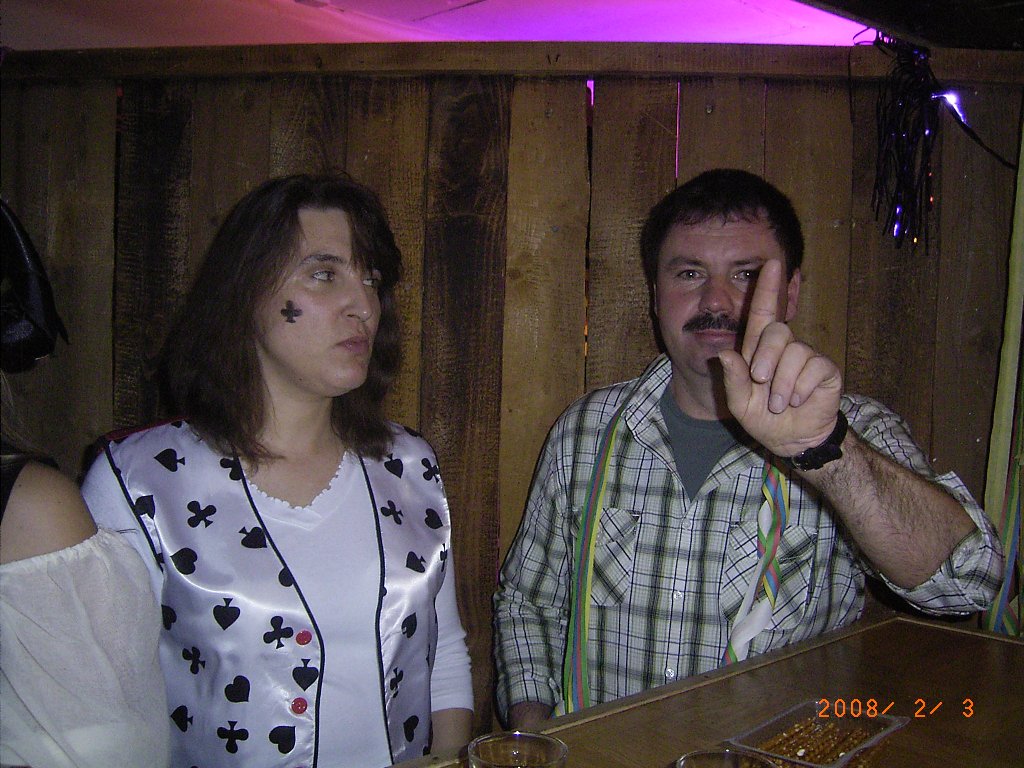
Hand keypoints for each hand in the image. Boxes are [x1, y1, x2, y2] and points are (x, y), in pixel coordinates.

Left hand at [718, 259, 842, 457]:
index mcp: (760, 350)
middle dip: (765, 357)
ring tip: (779, 404)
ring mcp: (807, 357)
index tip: (771, 263)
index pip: (764, 312)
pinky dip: (799, 389)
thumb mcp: (740, 403)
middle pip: (777, 331)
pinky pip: (813, 368)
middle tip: (760, 381)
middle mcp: (785, 348)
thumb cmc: (764, 418)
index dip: (768, 287)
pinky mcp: (826, 370)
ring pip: (795, 352)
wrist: (790, 440)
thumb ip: (732, 379)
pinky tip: (798, 402)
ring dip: (782, 384)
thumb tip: (725, 353)